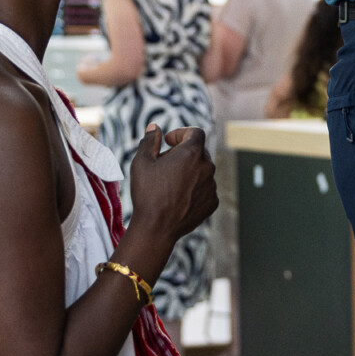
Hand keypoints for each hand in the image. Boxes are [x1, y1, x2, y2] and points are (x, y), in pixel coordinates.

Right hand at [125, 124, 218, 254]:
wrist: (157, 228)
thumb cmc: (148, 193)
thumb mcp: (142, 162)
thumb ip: (149, 140)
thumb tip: (154, 127)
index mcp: (192, 153)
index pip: (195, 132)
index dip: (181, 133)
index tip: (168, 142)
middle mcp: (207, 167)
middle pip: (198, 152)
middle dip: (183, 154)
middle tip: (164, 165)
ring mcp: (211, 186)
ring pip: (202, 171)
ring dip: (189, 172)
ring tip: (169, 184)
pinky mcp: (212, 202)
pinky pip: (204, 189)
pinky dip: (194, 189)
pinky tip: (177, 198)